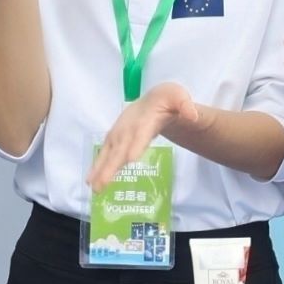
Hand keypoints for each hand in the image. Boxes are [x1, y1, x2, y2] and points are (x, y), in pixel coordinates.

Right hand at [88, 82, 205, 189]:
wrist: (153, 99)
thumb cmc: (167, 99)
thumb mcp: (179, 96)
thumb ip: (186, 105)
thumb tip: (192, 116)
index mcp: (145, 119)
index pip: (140, 133)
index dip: (135, 145)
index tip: (129, 159)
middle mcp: (128, 128)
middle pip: (119, 148)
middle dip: (110, 166)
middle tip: (102, 184)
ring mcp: (119, 134)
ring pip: (109, 153)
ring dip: (99, 170)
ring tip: (93, 186)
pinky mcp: (115, 140)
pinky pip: (105, 155)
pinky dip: (98, 167)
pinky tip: (92, 181)